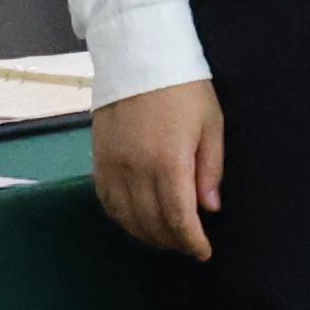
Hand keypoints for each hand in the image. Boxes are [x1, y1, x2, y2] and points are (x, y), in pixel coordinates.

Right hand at [93, 79, 224, 260]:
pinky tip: (137, 220)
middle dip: (173, 241)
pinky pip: (107, 203)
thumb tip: (210, 208)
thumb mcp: (211, 123)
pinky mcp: (98, 161)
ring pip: (127, 219)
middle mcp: (136, 171)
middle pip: (152, 224)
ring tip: (167, 237)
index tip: (203, 252)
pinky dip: (123, 219)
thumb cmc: (184, 87)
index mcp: (168, 162)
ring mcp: (113, 167)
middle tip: (189, 245)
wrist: (138, 57)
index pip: (179, 218)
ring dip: (148, 235)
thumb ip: (210, 169)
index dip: (192, 242)